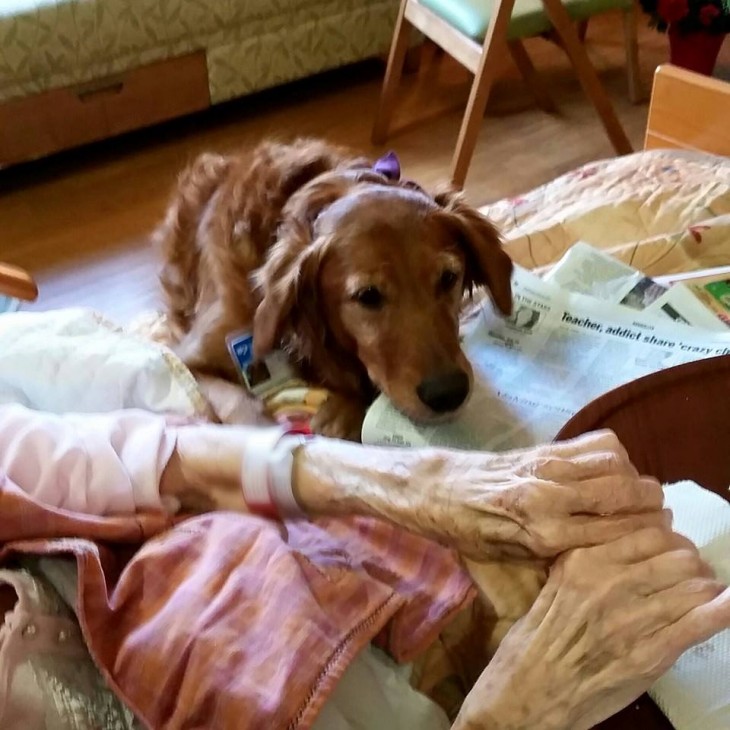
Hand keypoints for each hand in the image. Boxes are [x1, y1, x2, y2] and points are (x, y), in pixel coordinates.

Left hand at [401, 430, 667, 559]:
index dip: (645, 532)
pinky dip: (612, 456)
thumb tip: (607, 554)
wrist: (435, 491)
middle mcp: (551, 499)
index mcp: (544, 536)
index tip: (658, 534)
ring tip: (631, 491)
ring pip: (616, 464)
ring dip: (633, 477)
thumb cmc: (470, 533)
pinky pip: (594, 444)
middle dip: (649, 503)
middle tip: (653, 512)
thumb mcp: (511, 562)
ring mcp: (547, 468)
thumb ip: (558, 558)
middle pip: (625, 493)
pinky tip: (606, 469)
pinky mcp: (542, 448)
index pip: (617, 531)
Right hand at [454, 527, 729, 729]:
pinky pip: (698, 624)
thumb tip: (627, 544)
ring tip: (704, 592)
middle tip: (690, 573)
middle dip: (692, 562)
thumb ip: (586, 564)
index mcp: (583, 561)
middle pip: (678, 556)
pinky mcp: (649, 655)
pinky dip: (720, 611)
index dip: (669, 539)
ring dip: (707, 587)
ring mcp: (632, 619)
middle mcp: (609, 582)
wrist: (527, 696)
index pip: (648, 533)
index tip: (672, 547)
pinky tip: (726, 604)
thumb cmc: (532, 643)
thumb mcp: (551, 586)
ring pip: (694, 585)